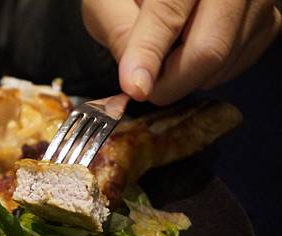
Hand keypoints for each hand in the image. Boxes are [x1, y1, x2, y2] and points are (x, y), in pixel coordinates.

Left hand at [82, 0, 281, 104]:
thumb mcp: (109, 0)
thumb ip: (120, 33)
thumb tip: (137, 82)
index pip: (168, 16)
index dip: (149, 57)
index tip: (136, 88)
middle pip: (210, 50)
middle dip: (171, 81)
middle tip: (143, 85)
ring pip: (225, 63)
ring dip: (186, 76)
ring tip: (165, 53)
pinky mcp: (267, 19)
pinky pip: (238, 63)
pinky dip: (207, 72)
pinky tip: (188, 51)